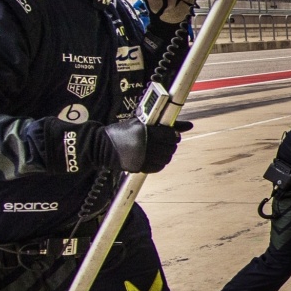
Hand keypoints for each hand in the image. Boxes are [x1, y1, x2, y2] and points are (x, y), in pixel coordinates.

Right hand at [46, 118, 191, 173]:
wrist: (101, 146)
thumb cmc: (122, 132)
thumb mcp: (141, 123)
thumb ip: (167, 124)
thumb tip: (190, 125)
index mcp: (145, 131)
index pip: (170, 135)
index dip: (173, 135)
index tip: (171, 134)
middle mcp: (145, 144)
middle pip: (170, 147)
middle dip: (170, 144)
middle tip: (165, 142)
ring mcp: (142, 157)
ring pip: (166, 158)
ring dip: (165, 153)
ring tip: (158, 149)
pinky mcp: (139, 167)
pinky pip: (159, 167)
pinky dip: (159, 163)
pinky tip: (154, 157)